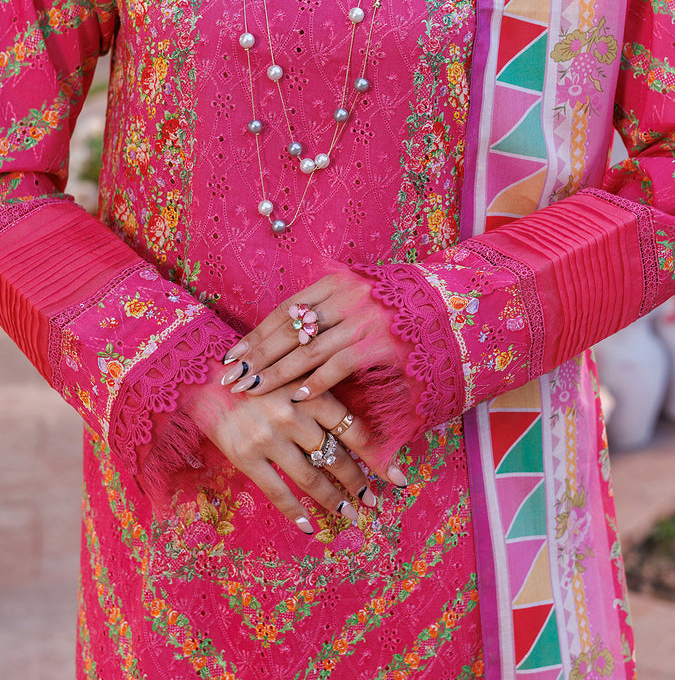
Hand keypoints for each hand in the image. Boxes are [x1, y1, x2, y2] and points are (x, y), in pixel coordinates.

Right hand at [187, 374, 383, 534]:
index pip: (354, 430)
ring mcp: (268, 437)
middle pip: (337, 457)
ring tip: (350, 515)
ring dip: (335, 501)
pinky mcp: (245, 455)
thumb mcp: (294, 375)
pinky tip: (310, 526)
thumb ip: (321, 394)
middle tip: (374, 502)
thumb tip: (354, 427)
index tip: (398, 479)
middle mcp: (293, 415)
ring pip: (312, 478)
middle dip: (359, 484)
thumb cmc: (258, 375)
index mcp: (310, 392)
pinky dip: (296, 512)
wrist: (205, 376)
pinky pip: (277, 491)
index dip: (378, 458)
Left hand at [220, 266, 404, 402]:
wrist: (446, 303)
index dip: (257, 334)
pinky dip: (316, 382)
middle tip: (232, 376)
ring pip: (308, 349)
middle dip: (258, 356)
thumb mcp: (359, 292)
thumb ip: (326, 306)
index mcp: (335, 282)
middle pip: (290, 330)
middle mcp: (345, 297)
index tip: (234, 353)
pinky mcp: (380, 343)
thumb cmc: (396, 304)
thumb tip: (286, 329)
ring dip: (277, 373)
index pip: (285, 310)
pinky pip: (339, 365)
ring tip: (253, 390)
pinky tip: (297, 397)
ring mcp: (363, 319)